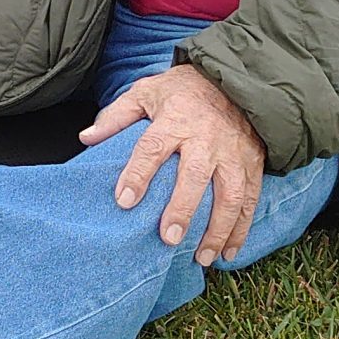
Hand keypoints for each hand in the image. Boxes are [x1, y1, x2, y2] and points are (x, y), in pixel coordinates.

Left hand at [79, 63, 266, 265]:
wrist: (234, 79)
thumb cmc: (182, 90)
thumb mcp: (146, 92)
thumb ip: (117, 116)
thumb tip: (86, 138)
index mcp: (176, 119)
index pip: (153, 148)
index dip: (138, 174)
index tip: (123, 201)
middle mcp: (206, 138)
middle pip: (194, 176)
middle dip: (182, 209)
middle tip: (168, 238)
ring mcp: (233, 153)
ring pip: (230, 195)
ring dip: (217, 229)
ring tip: (201, 258)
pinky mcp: (252, 164)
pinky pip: (250, 200)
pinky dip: (241, 229)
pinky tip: (227, 253)